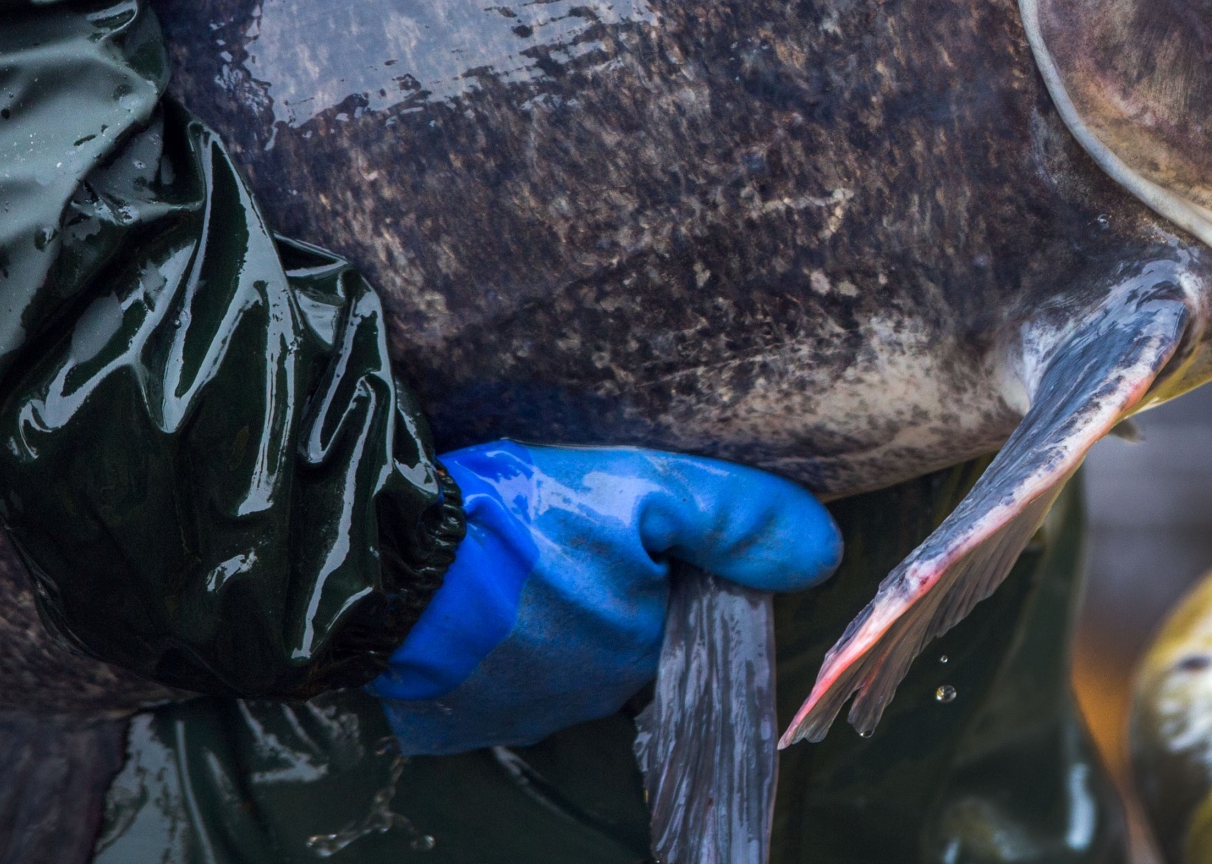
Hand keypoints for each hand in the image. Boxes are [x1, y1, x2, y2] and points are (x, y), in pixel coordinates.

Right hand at [366, 441, 841, 755]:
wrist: (387, 561)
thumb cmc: (521, 523)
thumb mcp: (645, 492)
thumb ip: (735, 519)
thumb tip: (824, 554)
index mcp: (641, 649)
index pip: (676, 616)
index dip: (658, 566)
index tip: (623, 526)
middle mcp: (588, 700)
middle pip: (614, 640)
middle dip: (599, 593)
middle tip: (559, 529)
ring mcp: (517, 715)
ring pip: (552, 660)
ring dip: (541, 617)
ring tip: (510, 556)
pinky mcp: (449, 719)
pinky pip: (486, 678)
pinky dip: (482, 643)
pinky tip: (467, 599)